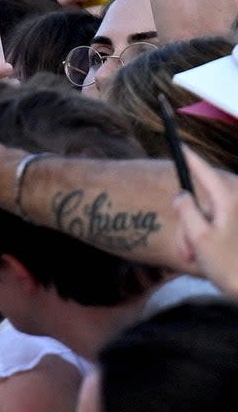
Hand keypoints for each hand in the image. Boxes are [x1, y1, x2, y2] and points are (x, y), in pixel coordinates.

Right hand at [173, 147, 237, 295]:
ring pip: (202, 217)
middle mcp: (234, 205)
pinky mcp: (234, 229)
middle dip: (184, 223)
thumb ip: (186, 210)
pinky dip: (201, 240)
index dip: (191, 160)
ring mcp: (234, 217)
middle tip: (183, 248)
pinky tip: (200, 257)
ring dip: (190, 236)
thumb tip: (180, 193)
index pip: (205, 174)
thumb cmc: (227, 264)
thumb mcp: (199, 237)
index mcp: (228, 202)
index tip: (181, 147)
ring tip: (191, 257)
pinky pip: (211, 227)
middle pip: (199, 202)